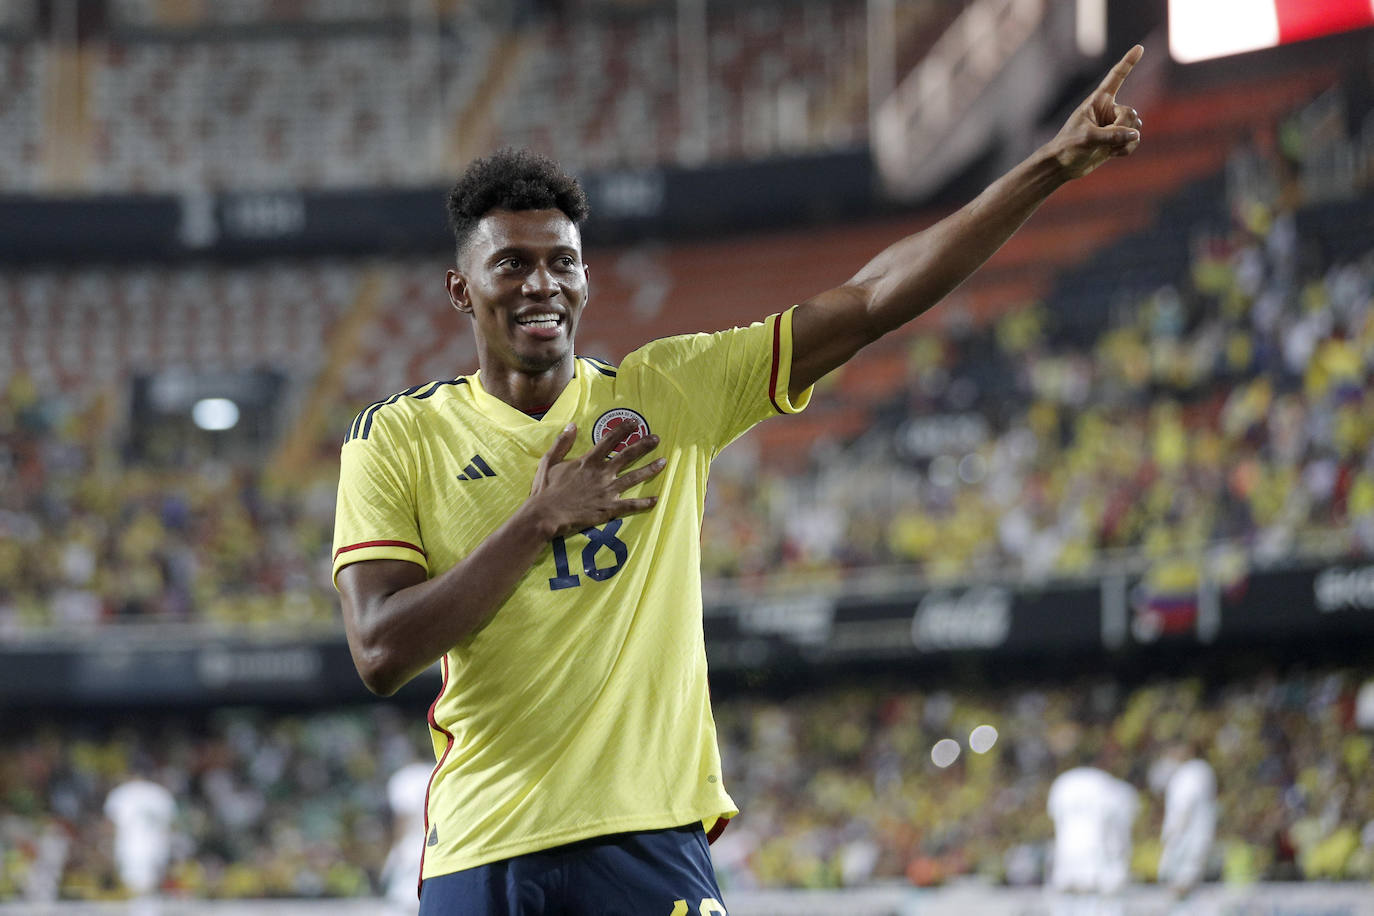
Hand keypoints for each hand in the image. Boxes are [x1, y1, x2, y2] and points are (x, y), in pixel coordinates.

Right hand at [527, 421, 665, 536]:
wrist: (546, 514)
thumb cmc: (545, 489)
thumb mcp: (549, 461)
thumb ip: (562, 443)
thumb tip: (572, 425)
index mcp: (588, 461)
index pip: (610, 440)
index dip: (623, 430)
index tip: (634, 422)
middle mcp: (602, 473)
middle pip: (628, 455)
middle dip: (644, 445)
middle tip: (656, 438)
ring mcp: (607, 491)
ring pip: (634, 477)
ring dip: (650, 469)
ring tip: (664, 462)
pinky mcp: (609, 508)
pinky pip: (631, 505)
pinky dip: (644, 503)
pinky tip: (655, 499)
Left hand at [1048, 45, 1143, 179]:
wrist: (1062, 166)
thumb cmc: (1068, 147)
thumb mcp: (1088, 138)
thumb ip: (1112, 135)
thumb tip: (1135, 134)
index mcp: (1097, 101)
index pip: (1116, 77)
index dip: (1128, 62)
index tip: (1139, 48)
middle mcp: (1108, 110)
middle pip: (1131, 113)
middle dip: (1123, 127)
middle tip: (1105, 138)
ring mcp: (1113, 125)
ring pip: (1136, 127)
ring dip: (1126, 140)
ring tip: (1107, 147)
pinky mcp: (1116, 140)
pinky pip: (1134, 140)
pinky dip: (1127, 149)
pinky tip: (1113, 154)